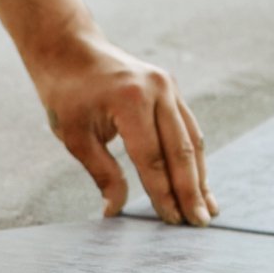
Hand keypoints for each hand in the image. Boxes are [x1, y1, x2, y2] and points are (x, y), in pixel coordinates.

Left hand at [27, 28, 214, 225]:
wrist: (70, 48)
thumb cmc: (67, 94)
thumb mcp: (75, 136)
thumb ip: (102, 172)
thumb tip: (116, 210)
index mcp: (130, 101)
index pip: (152, 158)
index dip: (163, 193)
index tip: (171, 221)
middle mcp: (157, 90)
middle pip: (180, 150)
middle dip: (190, 191)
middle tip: (198, 224)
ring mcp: (168, 87)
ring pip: (192, 139)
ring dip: (200, 176)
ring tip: (207, 209)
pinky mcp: (171, 89)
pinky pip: (188, 128)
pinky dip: (194, 157)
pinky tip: (200, 182)